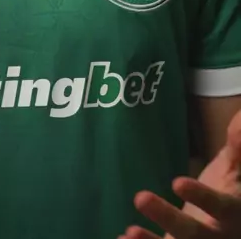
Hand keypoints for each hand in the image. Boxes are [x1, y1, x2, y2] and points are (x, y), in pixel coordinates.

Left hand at [118, 110, 240, 237]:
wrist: (233, 226)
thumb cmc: (234, 192)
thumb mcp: (237, 170)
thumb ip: (238, 147)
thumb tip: (239, 123)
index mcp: (233, 213)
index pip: (221, 207)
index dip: (202, 197)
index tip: (177, 182)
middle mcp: (218, 237)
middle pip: (194, 234)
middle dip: (169, 219)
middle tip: (140, 197)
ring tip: (129, 231)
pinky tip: (121, 237)